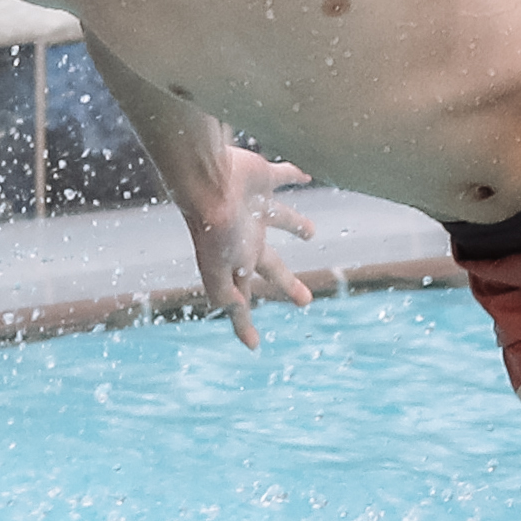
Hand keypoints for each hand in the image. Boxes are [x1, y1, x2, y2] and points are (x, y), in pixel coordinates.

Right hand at [188, 150, 323, 349]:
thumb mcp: (218, 269)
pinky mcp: (261, 179)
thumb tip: (240, 326)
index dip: (244, 324)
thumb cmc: (214, 227)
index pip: (241, 301)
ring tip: (312, 232)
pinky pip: (285, 176)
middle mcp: (246, 238)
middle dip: (287, 284)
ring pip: (281, 220)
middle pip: (271, 266)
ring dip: (297, 226)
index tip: (254, 346)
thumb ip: (225, 294)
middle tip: (305, 301)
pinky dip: (296, 175)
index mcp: (236, 263)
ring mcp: (254, 209)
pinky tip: (308, 173)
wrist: (207, 180)